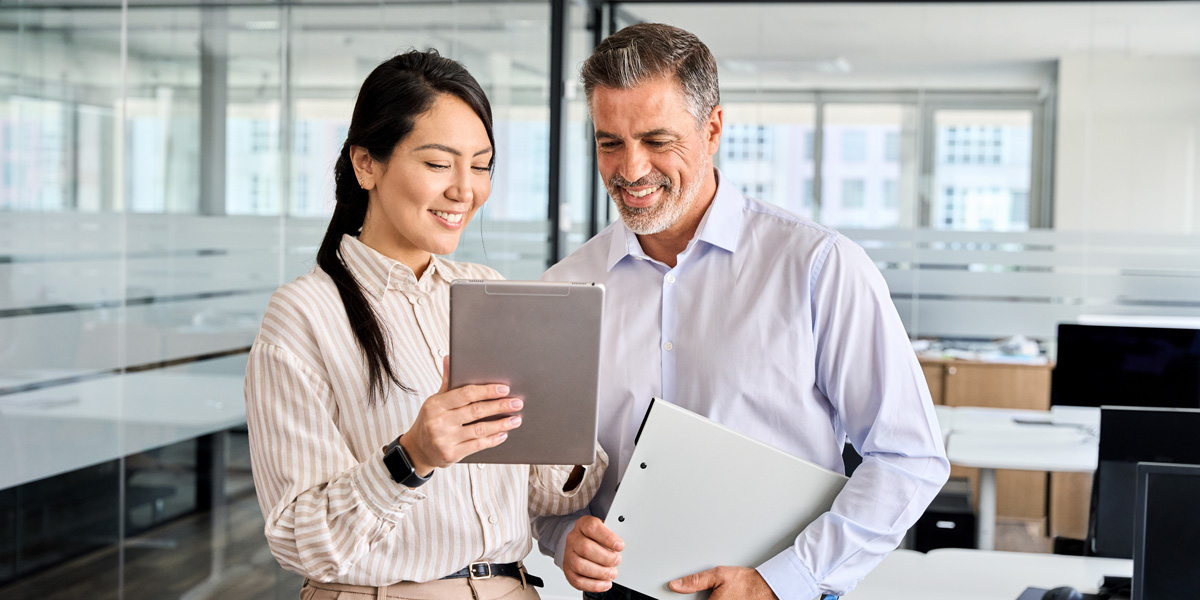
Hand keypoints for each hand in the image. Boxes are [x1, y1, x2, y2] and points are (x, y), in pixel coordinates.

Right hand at [399, 357, 521, 474]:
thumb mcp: (435, 401)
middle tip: (517, 403)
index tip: (504, 389)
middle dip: (499, 406)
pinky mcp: (451, 454)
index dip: (487, 391)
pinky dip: (493, 440)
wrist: (418, 450)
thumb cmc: (430, 421)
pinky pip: (477, 445)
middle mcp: (439, 422)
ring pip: (479, 429)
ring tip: (516, 419)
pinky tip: (504, 434)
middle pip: (475, 411)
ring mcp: (444, 439)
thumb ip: (447, 382)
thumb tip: (449, 358)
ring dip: (501, 424)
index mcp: (436, 404)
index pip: (465, 394)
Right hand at [563, 515, 623, 592]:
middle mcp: (573, 539)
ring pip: (580, 565)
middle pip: (585, 548)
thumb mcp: (605, 530)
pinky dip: (593, 585)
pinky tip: (605, 583)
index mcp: (583, 525)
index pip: (592, 528)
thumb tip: (621, 546)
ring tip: (612, 573)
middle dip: (605, 558)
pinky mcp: (568, 570)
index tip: (620, 546)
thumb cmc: (597, 537)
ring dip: (600, 572)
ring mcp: (569, 555)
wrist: (582, 542)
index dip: (607, 537)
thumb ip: (613, 536)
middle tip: (617, 561)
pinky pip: (577, 580)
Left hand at [669, 566, 778, 599]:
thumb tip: (676, 585)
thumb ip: (695, 581)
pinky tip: (725, 597)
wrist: (768, 588)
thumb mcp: (718, 575)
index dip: (688, 599)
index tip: (693, 595)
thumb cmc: (746, 582)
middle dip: (706, 598)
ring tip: (719, 595)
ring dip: (713, 599)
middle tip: (713, 593)